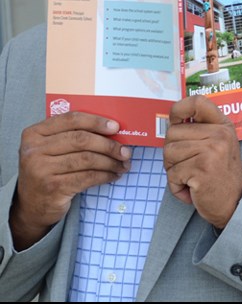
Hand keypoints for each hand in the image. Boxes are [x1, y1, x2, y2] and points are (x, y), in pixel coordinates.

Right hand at [13, 112, 130, 248]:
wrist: (32, 205)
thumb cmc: (49, 170)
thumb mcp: (51, 149)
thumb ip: (72, 135)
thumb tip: (113, 130)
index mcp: (34, 133)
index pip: (70, 120)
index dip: (96, 122)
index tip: (116, 127)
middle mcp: (34, 150)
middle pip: (82, 140)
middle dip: (109, 145)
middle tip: (125, 151)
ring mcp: (41, 170)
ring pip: (87, 159)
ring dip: (111, 162)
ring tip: (123, 165)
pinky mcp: (53, 187)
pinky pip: (88, 177)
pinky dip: (105, 175)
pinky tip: (113, 175)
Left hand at [164, 95, 241, 228]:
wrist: (234, 203)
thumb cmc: (219, 174)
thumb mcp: (218, 144)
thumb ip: (200, 130)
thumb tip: (172, 120)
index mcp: (222, 125)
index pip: (197, 101)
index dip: (179, 109)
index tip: (177, 122)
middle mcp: (219, 134)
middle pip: (172, 132)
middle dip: (171, 152)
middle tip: (188, 165)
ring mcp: (211, 150)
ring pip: (168, 152)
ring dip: (173, 170)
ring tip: (190, 177)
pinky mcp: (202, 169)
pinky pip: (172, 173)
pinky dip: (176, 185)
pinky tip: (191, 188)